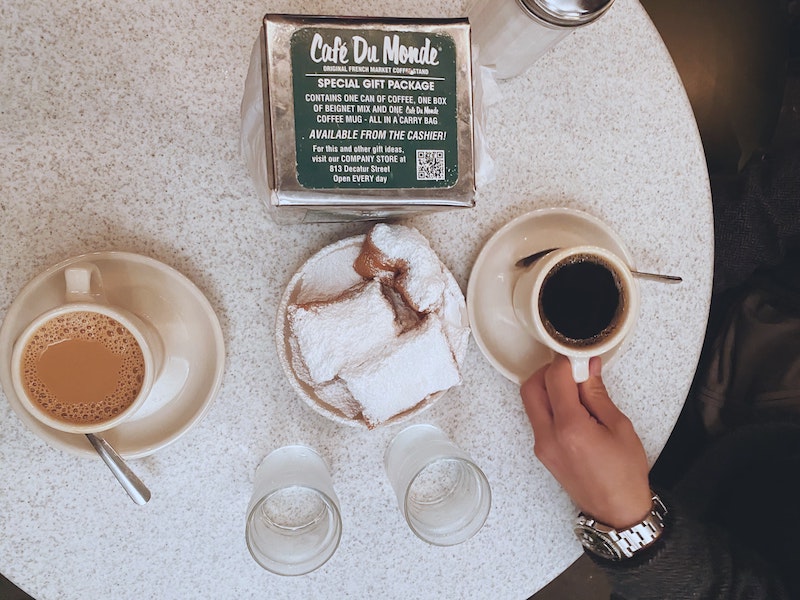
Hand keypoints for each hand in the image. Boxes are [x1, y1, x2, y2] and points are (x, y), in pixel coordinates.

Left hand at [520, 355, 652, 528]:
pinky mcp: (542, 451)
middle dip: (548, 372)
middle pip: (531, 388)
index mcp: (569, 428)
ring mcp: (541, 445)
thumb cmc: (624, 474)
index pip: (554, 379)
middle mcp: (548, 436)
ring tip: (576, 389)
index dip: (566, 362)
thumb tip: (587, 367)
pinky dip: (550, 405)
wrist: (617, 511)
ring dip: (547, 388)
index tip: (579, 356)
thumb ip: (597, 393)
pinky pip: (538, 418)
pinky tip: (573, 407)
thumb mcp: (619, 426)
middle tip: (572, 370)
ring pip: (531, 403)